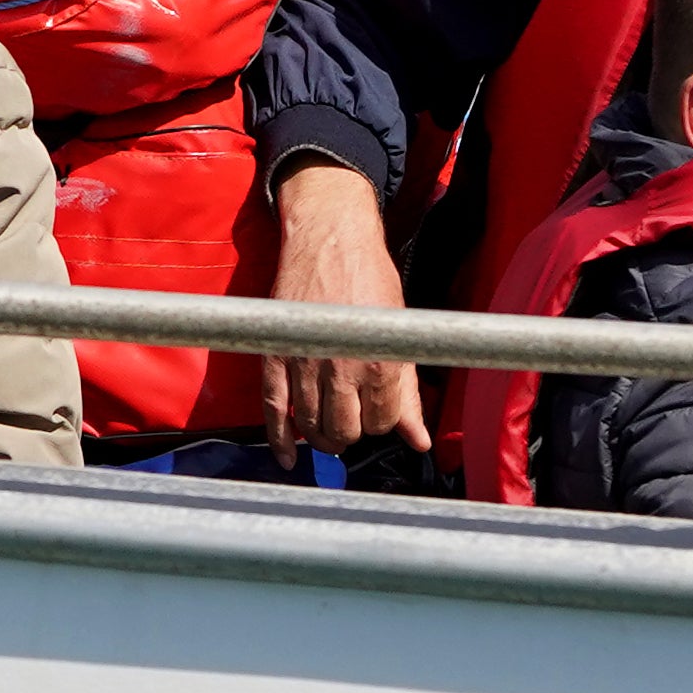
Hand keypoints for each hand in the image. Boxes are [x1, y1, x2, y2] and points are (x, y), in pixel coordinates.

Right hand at [259, 160, 428, 457]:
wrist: (331, 237)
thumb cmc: (371, 278)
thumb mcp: (398, 330)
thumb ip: (408, 391)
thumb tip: (419, 439)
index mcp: (380, 362)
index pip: (382, 424)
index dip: (382, 422)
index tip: (378, 410)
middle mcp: (342, 368)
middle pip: (345, 432)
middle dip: (351, 432)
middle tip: (352, 419)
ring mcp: (305, 364)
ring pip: (311, 426)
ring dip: (320, 436)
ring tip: (328, 430)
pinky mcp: (276, 357)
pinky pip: (274, 410)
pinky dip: (279, 439)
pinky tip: (286, 455)